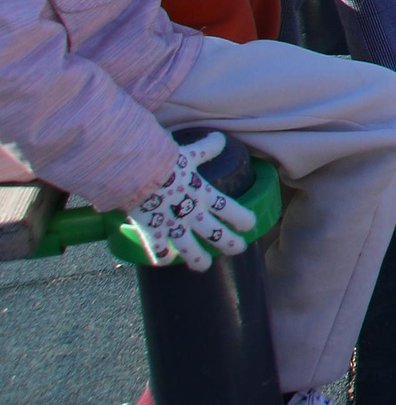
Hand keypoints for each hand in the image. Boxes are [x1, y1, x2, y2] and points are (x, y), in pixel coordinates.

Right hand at [128, 133, 255, 272]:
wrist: (137, 173)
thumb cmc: (164, 161)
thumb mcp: (190, 153)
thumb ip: (207, 149)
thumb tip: (220, 138)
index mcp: (204, 194)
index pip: (230, 210)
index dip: (242, 219)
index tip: (251, 226)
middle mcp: (192, 213)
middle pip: (215, 233)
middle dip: (228, 243)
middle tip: (238, 249)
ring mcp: (172, 226)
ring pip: (190, 249)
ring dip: (198, 259)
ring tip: (205, 266)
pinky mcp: (151, 232)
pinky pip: (158, 250)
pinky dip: (163, 256)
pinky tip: (166, 260)